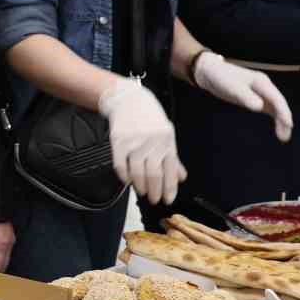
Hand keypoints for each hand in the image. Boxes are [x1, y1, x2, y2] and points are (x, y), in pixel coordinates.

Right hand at [97, 79, 184, 204]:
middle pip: (154, 175)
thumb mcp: (167, 135)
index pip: (171, 171)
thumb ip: (173, 158)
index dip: (169, 189)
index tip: (168, 199)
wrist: (129, 100)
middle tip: (154, 200)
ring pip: (137, 173)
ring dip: (140, 186)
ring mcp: (134, 143)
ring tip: (142, 192)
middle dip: (155, 192)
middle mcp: (152, 143)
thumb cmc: (150, 118)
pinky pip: (120, 165)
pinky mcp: (118, 142)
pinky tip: (128, 181)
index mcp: (167, 142)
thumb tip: (181, 177)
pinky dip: (124, 176)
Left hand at [193, 53, 293, 142]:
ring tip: (283, 138)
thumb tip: (259, 108)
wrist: (211, 72)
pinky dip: (275, 119)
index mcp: (261, 81)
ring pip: (277, 108)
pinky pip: (269, 110)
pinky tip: (277, 130)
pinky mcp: (255, 99)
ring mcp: (261, 93)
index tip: (289, 124)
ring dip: (281, 121)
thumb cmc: (220, 77)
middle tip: (284, 137)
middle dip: (284, 119)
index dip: (284, 112)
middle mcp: (264, 87)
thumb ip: (245, 96)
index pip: (277, 98)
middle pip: (279, 104)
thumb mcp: (231, 86)